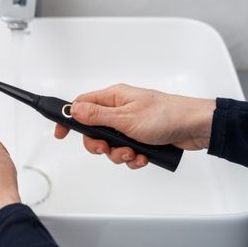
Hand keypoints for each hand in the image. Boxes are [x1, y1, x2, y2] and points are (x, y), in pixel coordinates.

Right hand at [55, 84, 215, 168]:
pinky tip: (143, 157)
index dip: (69, 119)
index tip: (61, 133)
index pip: (82, 105)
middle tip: (106, 148)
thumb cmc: (166, 115)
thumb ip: (97, 115)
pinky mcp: (140, 137)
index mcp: (113, 98)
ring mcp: (130, 124)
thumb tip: (74, 109)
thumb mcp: (126, 117)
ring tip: (132, 153)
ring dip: (118, 153)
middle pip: (94, 129)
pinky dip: (132, 157)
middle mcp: (120, 110)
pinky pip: (126, 151)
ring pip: (110, 144)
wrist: (196, 127)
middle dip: (99, 144)